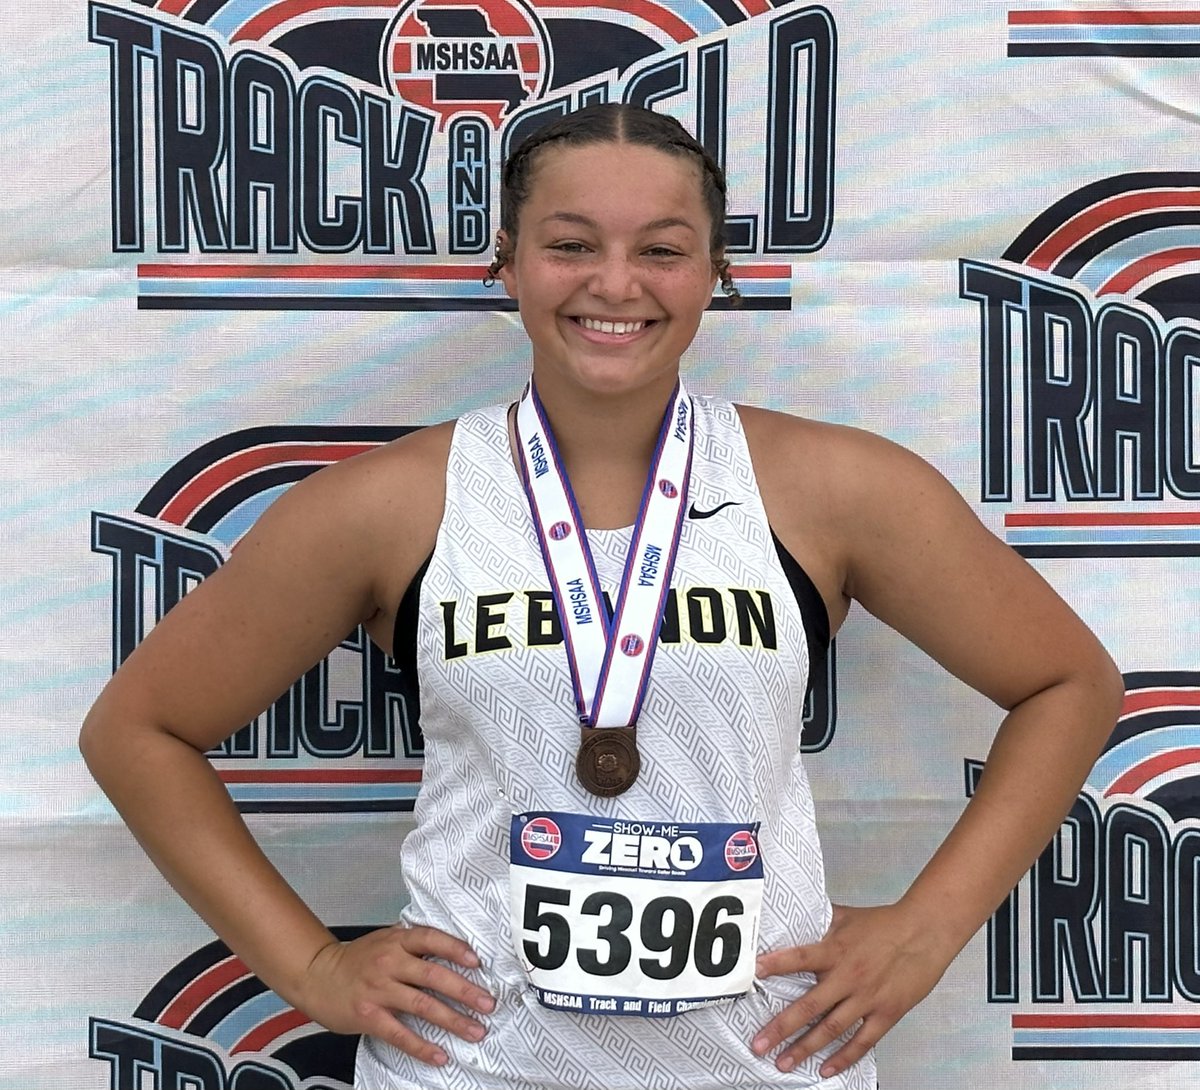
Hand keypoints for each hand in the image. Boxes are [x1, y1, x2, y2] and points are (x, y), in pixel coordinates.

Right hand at [298, 924, 495, 1066]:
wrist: (318, 976)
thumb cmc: (359, 959)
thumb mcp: (386, 940)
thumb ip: (414, 945)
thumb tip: (455, 952)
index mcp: (397, 940)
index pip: (431, 939)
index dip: (456, 949)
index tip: (478, 962)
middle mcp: (389, 962)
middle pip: (433, 975)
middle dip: (465, 991)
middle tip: (488, 1004)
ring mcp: (379, 989)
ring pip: (422, 1005)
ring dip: (453, 1020)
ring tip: (475, 1030)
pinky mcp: (369, 1016)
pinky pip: (400, 1033)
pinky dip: (422, 1046)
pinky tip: (439, 1054)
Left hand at [750, 903, 954, 1077]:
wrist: (924, 932)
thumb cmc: (885, 923)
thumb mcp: (847, 916)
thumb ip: (820, 921)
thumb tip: (796, 915)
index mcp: (836, 950)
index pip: (799, 957)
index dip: (776, 965)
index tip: (753, 974)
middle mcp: (848, 976)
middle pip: (809, 1005)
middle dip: (781, 1028)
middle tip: (759, 1045)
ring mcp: (867, 998)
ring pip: (831, 1029)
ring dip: (805, 1048)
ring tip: (784, 1063)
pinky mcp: (886, 1013)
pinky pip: (862, 1041)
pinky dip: (844, 1058)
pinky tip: (826, 1069)